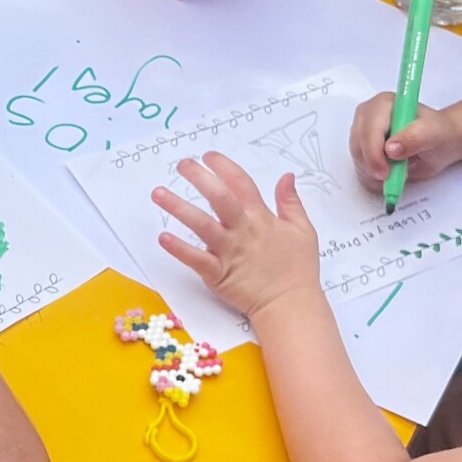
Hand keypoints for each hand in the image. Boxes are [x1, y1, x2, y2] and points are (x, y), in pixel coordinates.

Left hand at [154, 152, 321, 317]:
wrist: (290, 305)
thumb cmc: (297, 269)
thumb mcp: (303, 231)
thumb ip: (291, 202)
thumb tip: (286, 176)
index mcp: (261, 218)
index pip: (241, 184)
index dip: (224, 167)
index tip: (208, 156)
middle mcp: (242, 231)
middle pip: (219, 197)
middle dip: (199, 178)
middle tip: (182, 165)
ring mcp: (228, 252)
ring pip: (201, 225)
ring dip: (178, 207)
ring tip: (159, 193)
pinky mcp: (218, 274)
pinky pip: (195, 259)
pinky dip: (178, 248)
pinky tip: (162, 237)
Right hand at [349, 92, 461, 192]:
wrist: (441, 142)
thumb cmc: (439, 133)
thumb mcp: (434, 134)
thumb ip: (414, 138)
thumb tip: (390, 149)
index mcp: (383, 104)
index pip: (369, 130)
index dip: (373, 154)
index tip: (385, 173)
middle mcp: (368, 115)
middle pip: (358, 145)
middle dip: (373, 166)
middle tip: (392, 178)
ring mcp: (362, 132)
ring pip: (357, 159)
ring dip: (373, 173)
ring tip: (398, 173)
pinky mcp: (362, 148)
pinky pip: (359, 168)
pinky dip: (372, 178)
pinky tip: (390, 175)